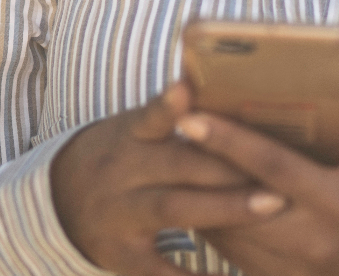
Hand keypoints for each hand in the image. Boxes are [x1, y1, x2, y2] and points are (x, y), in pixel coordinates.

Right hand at [50, 82, 289, 274]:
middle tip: (280, 163)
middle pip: (179, 163)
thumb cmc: (121, 156)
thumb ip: (172, 117)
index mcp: (129, 136)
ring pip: (174, 207)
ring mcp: (119, 213)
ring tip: (273, 204)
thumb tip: (223, 82)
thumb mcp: (134, 130)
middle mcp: (122, 171)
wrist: (58, 201)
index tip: (187, 88)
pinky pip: (158, 270)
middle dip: (230, 164)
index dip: (168, 105)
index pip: (150, 116)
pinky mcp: (120, 255)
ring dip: (226, 206)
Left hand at [179, 83, 338, 275]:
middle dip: (200, 168)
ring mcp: (294, 268)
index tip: (191, 118)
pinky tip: (195, 195)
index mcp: (338, 203)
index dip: (229, 142)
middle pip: (239, 200)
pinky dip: (212, 224)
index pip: (273, 167)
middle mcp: (312, 240)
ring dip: (199, 197)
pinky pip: (232, 254)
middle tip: (168, 134)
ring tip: (173, 160)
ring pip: (228, 232)